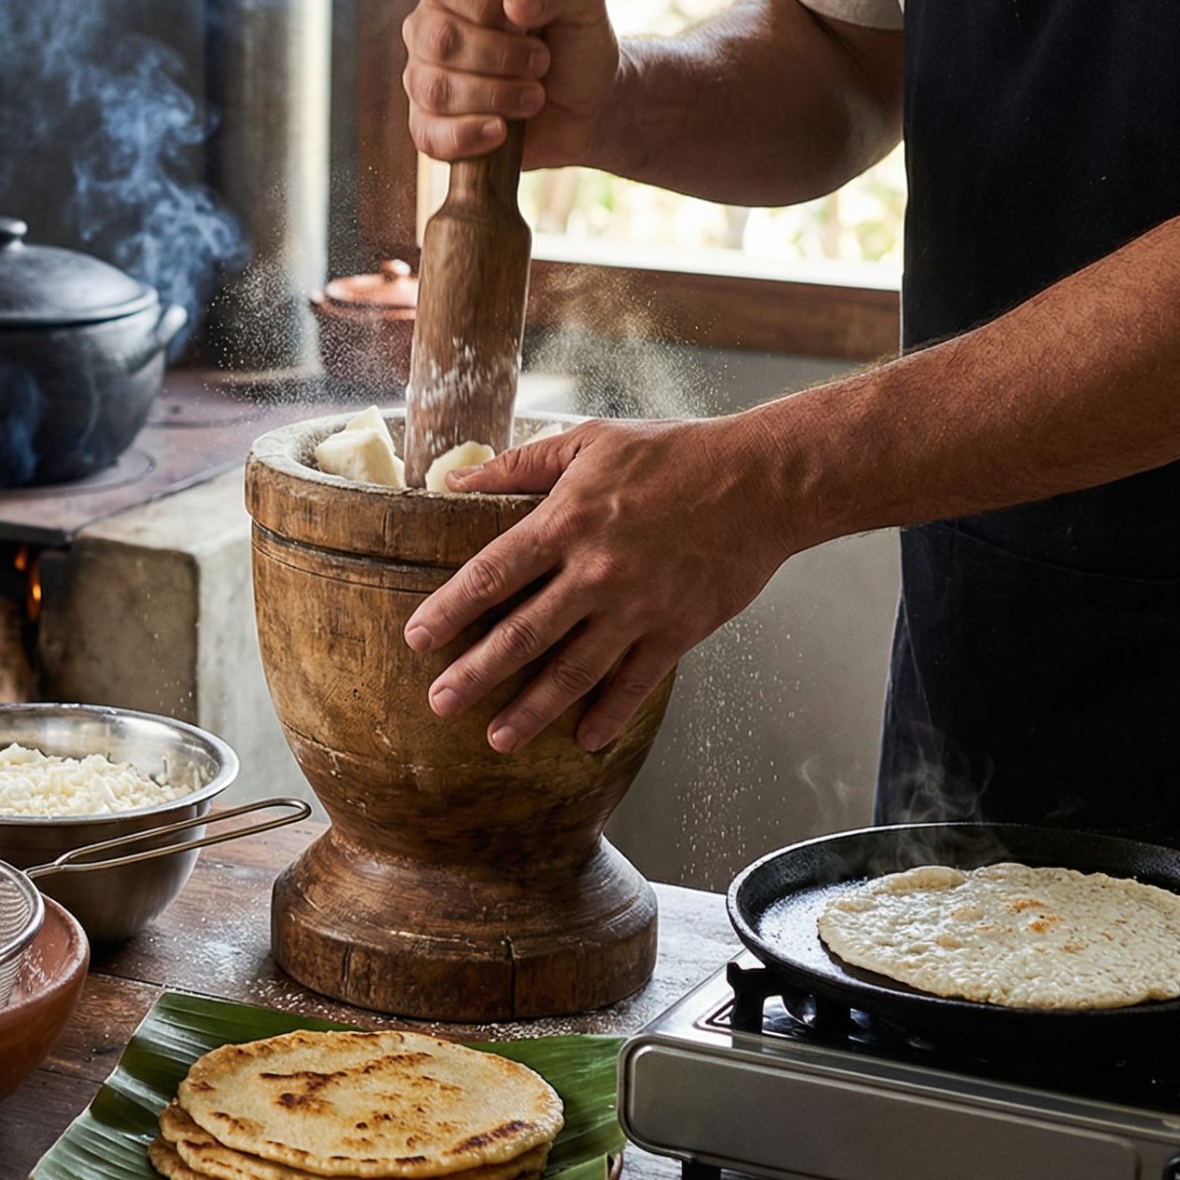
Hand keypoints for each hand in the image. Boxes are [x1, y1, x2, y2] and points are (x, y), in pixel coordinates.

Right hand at [404, 0, 620, 167]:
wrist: (588, 105)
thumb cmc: (576, 43)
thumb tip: (514, 4)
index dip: (486, 3)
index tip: (524, 22)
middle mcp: (429, 30)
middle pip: (440, 40)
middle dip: (502, 56)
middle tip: (541, 63)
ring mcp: (424, 80)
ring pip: (436, 90)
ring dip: (497, 96)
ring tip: (534, 97)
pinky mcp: (430, 128)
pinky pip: (428, 136)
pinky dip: (469, 135)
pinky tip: (501, 131)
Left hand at [404, 417, 805, 753]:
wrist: (763, 481)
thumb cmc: (675, 454)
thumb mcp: (591, 440)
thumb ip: (521, 465)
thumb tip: (456, 481)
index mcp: (566, 521)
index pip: (490, 574)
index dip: (449, 611)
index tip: (417, 640)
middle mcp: (596, 572)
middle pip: (521, 635)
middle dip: (475, 675)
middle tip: (438, 703)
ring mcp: (638, 607)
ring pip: (573, 671)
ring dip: (531, 710)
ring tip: (495, 739)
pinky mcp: (678, 631)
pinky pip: (635, 683)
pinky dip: (609, 715)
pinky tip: (584, 739)